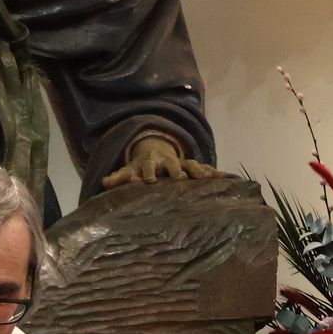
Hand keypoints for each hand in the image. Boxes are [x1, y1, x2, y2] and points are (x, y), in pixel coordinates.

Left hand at [101, 134, 222, 186]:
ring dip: (200, 171)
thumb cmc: (140, 167)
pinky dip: (216, 174)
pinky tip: (228, 179)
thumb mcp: (128, 171)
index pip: (149, 167)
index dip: (148, 173)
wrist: (157, 151)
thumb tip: (104, 182)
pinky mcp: (194, 168)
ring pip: (193, 165)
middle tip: (180, 178)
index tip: (148, 181)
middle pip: (174, 165)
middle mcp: (169, 162)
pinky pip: (206, 170)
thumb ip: (118, 177)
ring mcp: (183, 163)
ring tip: (209, 178)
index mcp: (151, 163)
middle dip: (177, 171)